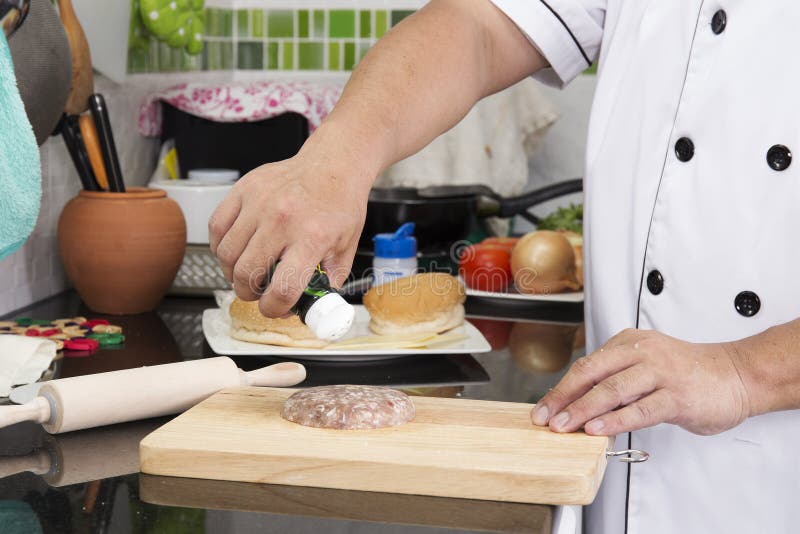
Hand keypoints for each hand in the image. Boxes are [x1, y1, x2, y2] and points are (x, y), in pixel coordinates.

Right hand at [209, 150, 371, 316]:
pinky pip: (217, 228)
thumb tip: (305, 310)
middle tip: (256, 292)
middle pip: (247, 274)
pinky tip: (235, 251)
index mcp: (313, 238)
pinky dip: (220, 247)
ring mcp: (260, 202)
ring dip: (232, 273)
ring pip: (227, 254)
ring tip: (246, 272)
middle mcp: (283, 220)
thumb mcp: (346, 249)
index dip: (273, 309)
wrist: (334, 164)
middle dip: (248, 293)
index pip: (282, 289)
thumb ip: (328, 283)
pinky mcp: (244, 189)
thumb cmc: (340, 205)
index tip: (273, 308)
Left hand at [530, 329, 751, 435]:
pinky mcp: (677, 395)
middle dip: (564, 396)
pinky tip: (597, 430)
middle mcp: (641, 353)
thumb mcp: (646, 366)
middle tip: (544, 417)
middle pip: (592, 372)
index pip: (586, 365)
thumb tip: (577, 404)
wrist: (737, 374)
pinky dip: (616, 420)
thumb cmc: (688, 374)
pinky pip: (640, 409)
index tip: (543, 408)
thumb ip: (616, 379)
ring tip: (564, 426)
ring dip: (583, 409)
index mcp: (629, 343)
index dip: (561, 388)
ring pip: (613, 390)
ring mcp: (660, 372)